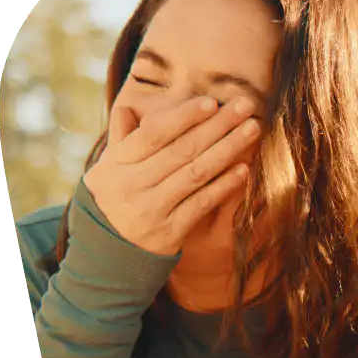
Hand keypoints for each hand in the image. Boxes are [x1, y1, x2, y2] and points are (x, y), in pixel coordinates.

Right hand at [83, 95, 260, 256]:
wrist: (105, 256)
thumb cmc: (112, 202)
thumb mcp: (105, 169)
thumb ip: (121, 139)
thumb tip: (129, 107)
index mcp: (118, 162)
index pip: (154, 133)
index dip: (184, 116)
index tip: (210, 102)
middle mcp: (135, 183)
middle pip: (182, 149)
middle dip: (217, 125)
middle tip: (245, 106)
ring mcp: (154, 208)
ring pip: (196, 173)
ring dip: (228, 149)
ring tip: (252, 130)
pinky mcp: (170, 232)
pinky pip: (201, 204)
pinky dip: (224, 185)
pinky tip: (243, 170)